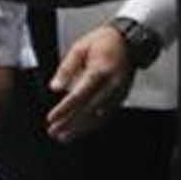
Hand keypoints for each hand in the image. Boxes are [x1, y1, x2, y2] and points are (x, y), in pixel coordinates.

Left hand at [46, 25, 135, 141]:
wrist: (129, 42)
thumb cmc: (104, 42)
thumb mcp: (80, 47)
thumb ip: (67, 68)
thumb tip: (55, 87)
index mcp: (100, 70)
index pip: (79, 95)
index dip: (64, 109)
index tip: (51, 118)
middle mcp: (112, 85)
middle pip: (88, 110)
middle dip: (70, 123)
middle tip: (54, 131)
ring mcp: (118, 93)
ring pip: (98, 117)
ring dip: (80, 129)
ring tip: (63, 137)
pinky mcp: (121, 98)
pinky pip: (106, 116)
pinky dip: (92, 125)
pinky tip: (81, 131)